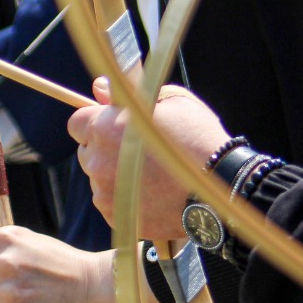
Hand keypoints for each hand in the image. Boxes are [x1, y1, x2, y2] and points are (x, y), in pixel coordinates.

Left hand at [68, 78, 229, 237]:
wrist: (224, 186)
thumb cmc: (198, 138)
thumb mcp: (169, 100)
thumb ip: (128, 93)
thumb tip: (99, 87)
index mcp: (104, 127)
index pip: (77, 123)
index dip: (95, 124)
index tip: (114, 129)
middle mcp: (97, 160)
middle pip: (87, 153)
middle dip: (105, 151)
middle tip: (138, 154)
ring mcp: (105, 191)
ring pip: (99, 180)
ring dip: (115, 177)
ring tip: (150, 178)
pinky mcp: (116, 216)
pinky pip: (111, 204)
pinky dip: (125, 201)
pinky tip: (150, 197)